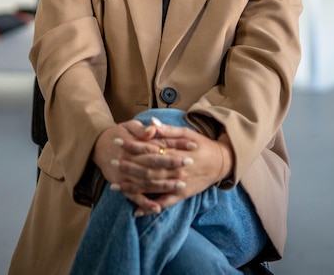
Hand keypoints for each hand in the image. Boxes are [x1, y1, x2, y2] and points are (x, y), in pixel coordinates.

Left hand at [93, 117, 232, 215]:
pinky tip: (136, 210)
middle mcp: (175, 169)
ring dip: (133, 187)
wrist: (221, 162)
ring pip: (152, 186)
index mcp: (175, 152)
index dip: (132, 145)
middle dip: (128, 166)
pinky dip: (151, 207)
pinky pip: (165, 202)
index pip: (149, 148)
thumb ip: (168, 130)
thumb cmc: (202, 145)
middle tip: (111, 162)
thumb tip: (151, 122)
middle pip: (147, 168)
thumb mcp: (187, 133)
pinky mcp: (182, 194)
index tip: (117, 141)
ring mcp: (178, 183)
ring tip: (115, 185)